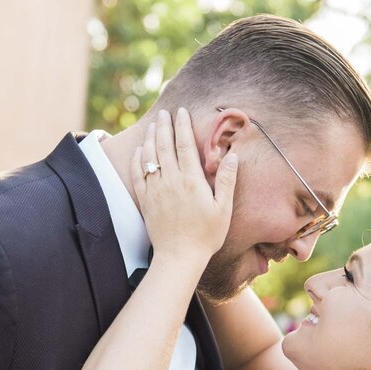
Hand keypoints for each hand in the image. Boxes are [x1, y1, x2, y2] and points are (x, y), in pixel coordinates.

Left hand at [131, 107, 237, 262]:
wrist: (179, 257)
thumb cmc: (206, 235)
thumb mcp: (223, 209)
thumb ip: (226, 181)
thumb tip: (233, 157)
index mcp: (191, 181)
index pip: (185, 145)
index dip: (182, 126)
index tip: (181, 112)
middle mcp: (171, 181)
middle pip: (164, 146)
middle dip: (164, 126)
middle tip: (164, 112)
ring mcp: (156, 190)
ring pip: (150, 157)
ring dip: (151, 138)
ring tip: (153, 126)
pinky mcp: (146, 201)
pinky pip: (138, 174)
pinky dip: (137, 160)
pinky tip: (140, 151)